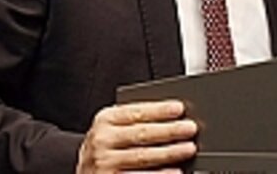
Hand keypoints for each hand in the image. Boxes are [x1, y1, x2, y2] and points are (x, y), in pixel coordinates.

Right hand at [76, 100, 197, 172]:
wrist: (86, 172)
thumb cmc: (108, 147)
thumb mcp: (115, 128)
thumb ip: (138, 121)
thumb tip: (175, 117)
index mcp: (105, 120)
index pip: (136, 112)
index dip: (159, 110)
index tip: (179, 108)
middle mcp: (101, 141)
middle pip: (141, 134)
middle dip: (169, 131)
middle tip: (190, 128)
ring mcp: (103, 163)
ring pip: (141, 156)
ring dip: (168, 153)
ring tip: (189, 149)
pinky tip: (174, 172)